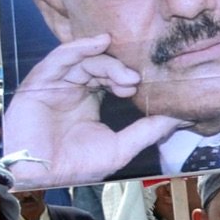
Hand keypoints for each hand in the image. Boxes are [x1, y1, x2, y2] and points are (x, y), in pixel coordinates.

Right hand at [0, 35, 180, 187]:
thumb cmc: (76, 166)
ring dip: (107, 62)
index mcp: (88, 101)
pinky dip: (79, 47)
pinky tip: (99, 43)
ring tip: (126, 75)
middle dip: (120, 70)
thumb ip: (149, 130)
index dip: (127, 77)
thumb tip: (180, 118)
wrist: (41, 176)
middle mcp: (71, 89)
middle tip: (136, 81)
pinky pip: (60, 57)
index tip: (145, 86)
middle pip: (98, 65)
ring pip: (84, 60)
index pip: (110, 77)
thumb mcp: (121, 147)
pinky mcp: (39, 83)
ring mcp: (55, 85)